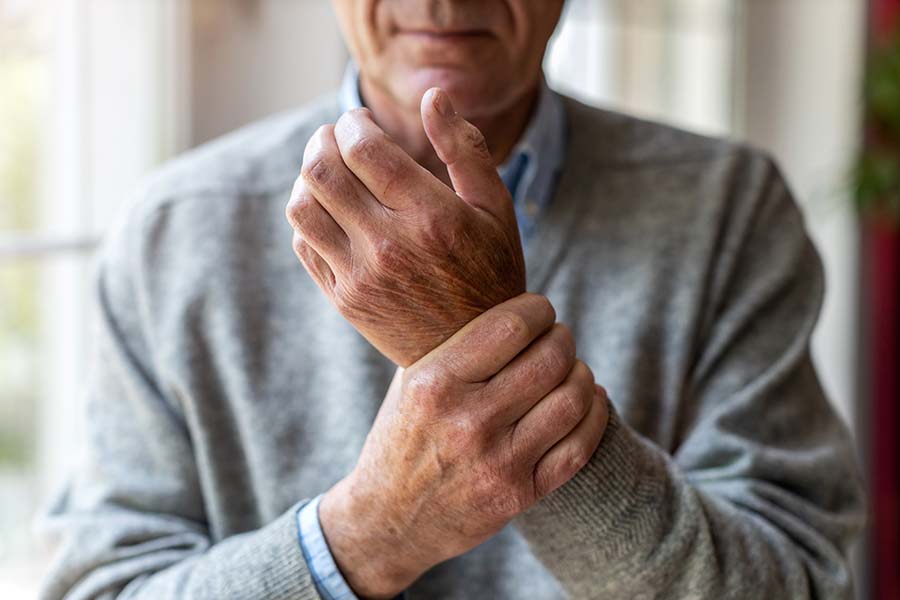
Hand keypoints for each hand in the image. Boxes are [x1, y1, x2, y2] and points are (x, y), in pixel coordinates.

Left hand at [285, 88, 525, 366]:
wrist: (474, 354)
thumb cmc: (491, 271)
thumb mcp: (495, 208)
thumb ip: (465, 148)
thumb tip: (434, 96)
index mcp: (432, 217)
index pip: (365, 149)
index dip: (353, 123)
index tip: (360, 121)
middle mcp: (390, 246)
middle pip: (323, 171)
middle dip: (322, 141)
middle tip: (335, 137)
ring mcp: (361, 276)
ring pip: (303, 206)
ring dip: (308, 176)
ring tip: (328, 170)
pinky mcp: (344, 299)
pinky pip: (304, 243)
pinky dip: (308, 216)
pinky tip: (330, 209)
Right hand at [318, 294, 608, 597]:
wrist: (388, 520)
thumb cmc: (403, 437)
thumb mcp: (410, 382)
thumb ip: (456, 345)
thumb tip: (512, 302)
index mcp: (434, 384)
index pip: (510, 327)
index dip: (538, 309)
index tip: (539, 310)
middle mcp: (467, 422)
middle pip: (550, 359)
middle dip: (563, 339)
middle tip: (557, 338)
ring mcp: (497, 462)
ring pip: (572, 399)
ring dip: (581, 374)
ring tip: (571, 369)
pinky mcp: (520, 494)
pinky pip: (580, 446)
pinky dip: (594, 414)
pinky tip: (587, 400)